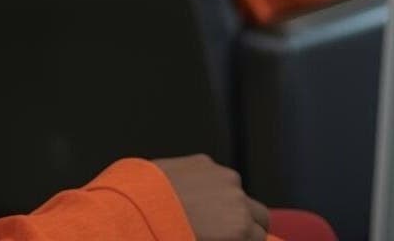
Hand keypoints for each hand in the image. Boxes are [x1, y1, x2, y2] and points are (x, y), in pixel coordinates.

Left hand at [152, 154, 269, 240]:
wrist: (132, 204)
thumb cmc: (163, 232)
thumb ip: (222, 238)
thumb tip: (223, 236)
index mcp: (240, 227)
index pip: (261, 237)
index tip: (233, 239)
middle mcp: (237, 199)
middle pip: (260, 215)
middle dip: (250, 223)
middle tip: (228, 229)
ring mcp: (222, 176)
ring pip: (237, 192)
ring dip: (228, 200)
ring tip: (201, 210)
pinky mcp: (204, 161)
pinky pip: (215, 175)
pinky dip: (209, 183)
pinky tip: (187, 192)